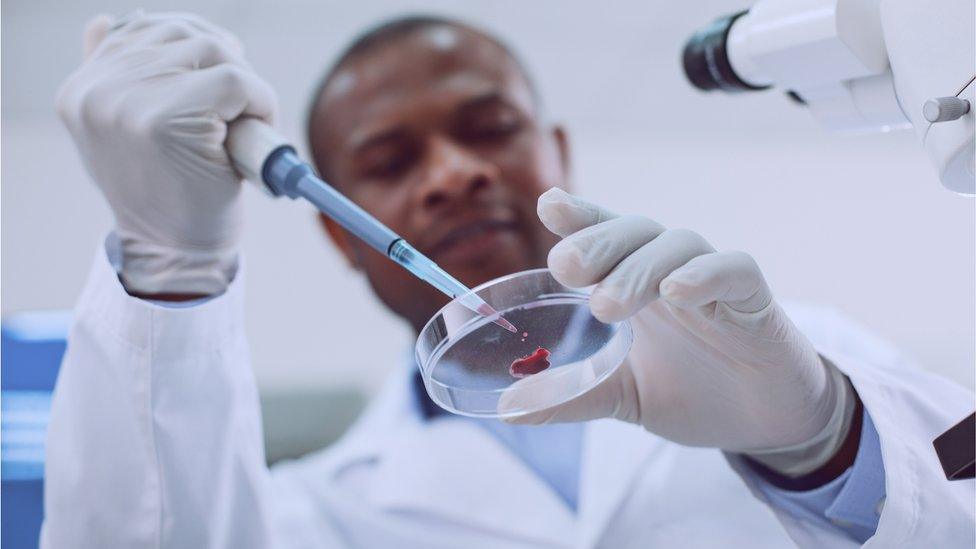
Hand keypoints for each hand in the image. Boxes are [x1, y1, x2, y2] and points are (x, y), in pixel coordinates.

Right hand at [57, 12, 276, 295]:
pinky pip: (237, 81)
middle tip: (237, 107)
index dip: (196, 47)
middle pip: (183, 32)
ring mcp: (128, 103)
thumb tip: (107, 23)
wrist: (178, 254)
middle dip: (224, 61)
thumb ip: (120, 79)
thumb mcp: (129, 132)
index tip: (216, 83)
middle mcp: (97, 90)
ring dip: (246, 84)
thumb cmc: (167, 192)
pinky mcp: (169, 120)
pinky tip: (253, 137)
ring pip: (214, 51)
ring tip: (243, 126)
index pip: (145, 27)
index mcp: (83, 88)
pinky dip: (261, 103)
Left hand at [503, 189, 851, 463]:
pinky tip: (677, 293)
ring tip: (607, 304)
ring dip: (638, 269)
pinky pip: (732, 270)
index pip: (602, 235)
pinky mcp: (753, 299)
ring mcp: (711, 280)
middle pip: (632, 231)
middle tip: (564, 266)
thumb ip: (571, 394)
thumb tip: (506, 409)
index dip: (578, 216)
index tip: (548, 206)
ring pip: (676, 245)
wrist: (762, 424)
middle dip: (595, 242)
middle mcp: (668, 270)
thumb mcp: (621, 394)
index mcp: (633, 282)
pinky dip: (703, 275)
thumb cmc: (691, 391)